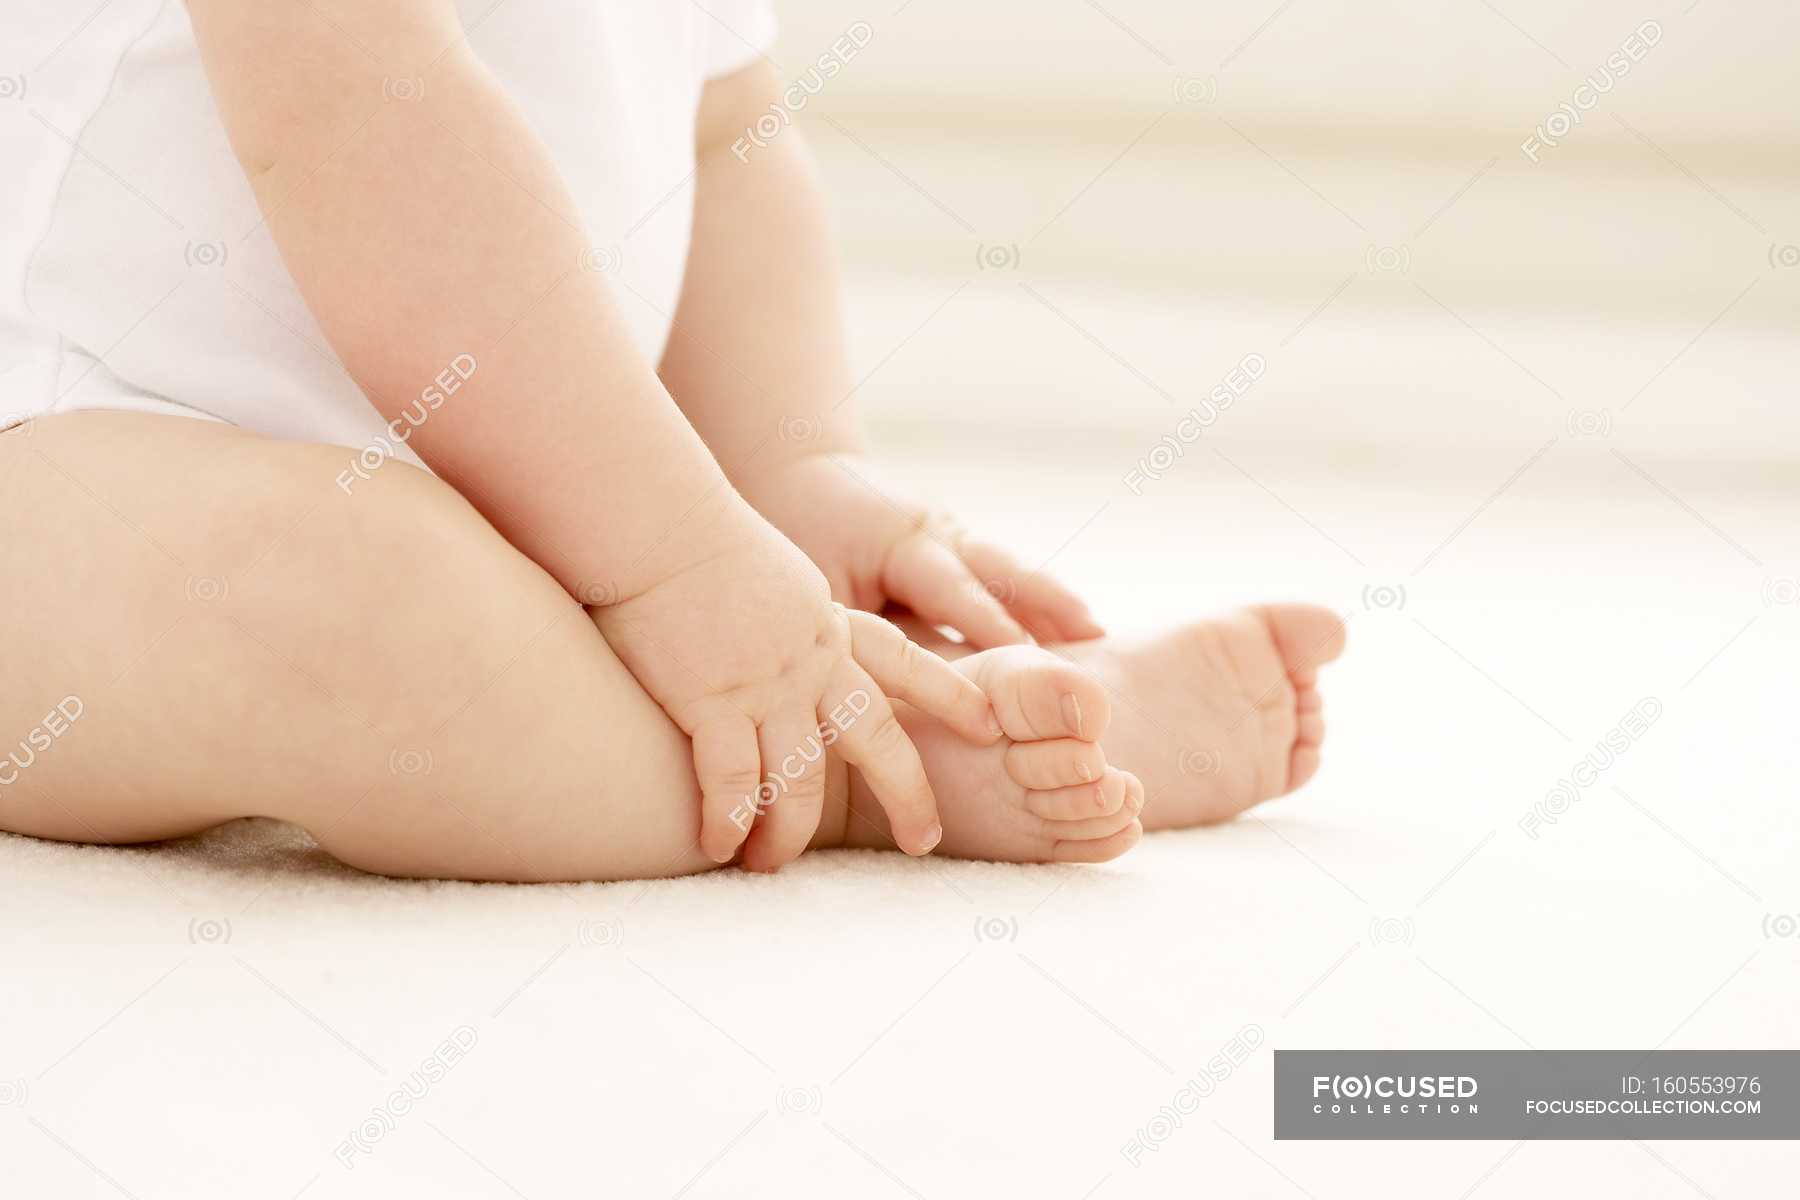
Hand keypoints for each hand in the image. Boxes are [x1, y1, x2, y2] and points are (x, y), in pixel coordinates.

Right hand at [591, 501, 1000, 870]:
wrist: (659, 523)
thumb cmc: (700, 540)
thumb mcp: (777, 575)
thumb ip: (797, 617)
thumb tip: (797, 637)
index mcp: (831, 624)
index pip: (906, 662)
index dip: (951, 694)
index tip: (988, 726)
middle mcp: (813, 660)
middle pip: (880, 741)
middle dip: (908, 797)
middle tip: (923, 841)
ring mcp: (767, 685)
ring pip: (802, 781)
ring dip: (788, 833)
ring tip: (770, 863)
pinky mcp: (712, 702)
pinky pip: (732, 781)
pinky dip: (728, 821)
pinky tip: (717, 846)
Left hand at [738, 453, 1104, 647]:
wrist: (799, 472)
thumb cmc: (796, 535)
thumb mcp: (817, 584)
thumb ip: (853, 627)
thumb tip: (879, 689)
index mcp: (902, 543)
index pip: (954, 590)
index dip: (989, 624)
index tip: (1025, 659)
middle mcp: (939, 532)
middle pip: (1002, 571)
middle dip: (1046, 607)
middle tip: (1093, 642)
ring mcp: (953, 533)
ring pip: (1010, 569)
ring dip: (1053, 602)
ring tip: (1098, 637)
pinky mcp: (958, 541)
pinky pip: (1002, 571)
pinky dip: (1036, 598)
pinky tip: (1072, 630)